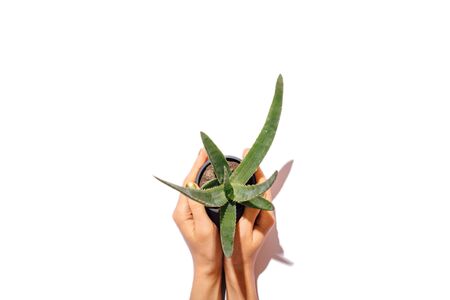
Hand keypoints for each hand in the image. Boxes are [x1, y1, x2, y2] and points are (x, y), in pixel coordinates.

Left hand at [172, 149, 222, 299]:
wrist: (208, 265)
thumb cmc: (207, 250)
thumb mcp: (203, 227)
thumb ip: (197, 205)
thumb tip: (192, 183)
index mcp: (182, 211)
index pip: (188, 183)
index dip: (195, 167)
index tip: (202, 153)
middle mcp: (183, 210)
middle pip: (190, 182)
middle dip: (198, 166)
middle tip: (207, 152)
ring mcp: (188, 212)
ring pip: (195, 187)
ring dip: (201, 174)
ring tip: (210, 161)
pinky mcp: (195, 215)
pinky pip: (200, 195)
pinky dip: (206, 184)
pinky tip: (213, 179)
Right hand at [223, 149, 275, 299]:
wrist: (238, 267)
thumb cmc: (239, 251)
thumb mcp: (242, 230)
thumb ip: (249, 210)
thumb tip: (251, 190)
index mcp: (265, 215)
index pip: (262, 186)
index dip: (256, 169)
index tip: (249, 155)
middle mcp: (265, 213)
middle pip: (260, 185)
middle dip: (253, 169)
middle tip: (244, 154)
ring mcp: (260, 214)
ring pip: (254, 190)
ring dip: (248, 177)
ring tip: (240, 163)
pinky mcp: (253, 217)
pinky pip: (249, 197)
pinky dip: (243, 187)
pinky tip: (235, 181)